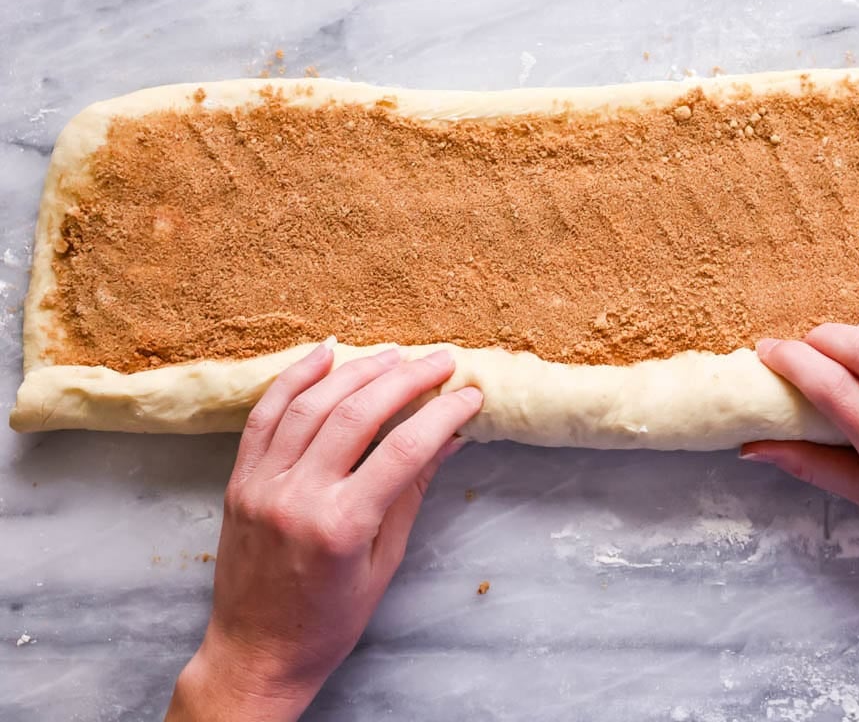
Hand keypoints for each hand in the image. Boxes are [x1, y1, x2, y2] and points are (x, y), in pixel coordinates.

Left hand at [167, 341, 482, 720]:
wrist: (255, 652)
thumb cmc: (330, 621)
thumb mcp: (385, 561)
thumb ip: (412, 492)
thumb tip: (451, 438)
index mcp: (342, 526)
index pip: (404, 449)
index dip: (442, 414)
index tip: (471, 394)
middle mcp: (298, 496)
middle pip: (358, 414)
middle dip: (406, 379)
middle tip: (442, 361)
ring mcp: (263, 484)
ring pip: (312, 404)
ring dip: (357, 371)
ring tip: (395, 355)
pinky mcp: (240, 480)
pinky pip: (266, 415)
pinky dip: (295, 379)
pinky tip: (325, 354)